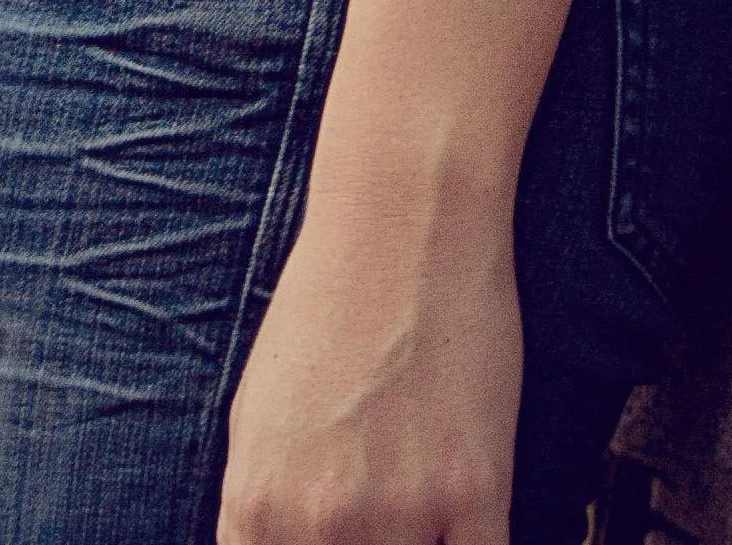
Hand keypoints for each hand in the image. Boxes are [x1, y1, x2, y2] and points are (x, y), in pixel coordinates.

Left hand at [217, 191, 522, 544]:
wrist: (405, 219)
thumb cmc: (326, 307)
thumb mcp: (255, 419)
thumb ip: (260, 517)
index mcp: (255, 508)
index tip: (336, 537)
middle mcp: (318, 522)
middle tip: (382, 510)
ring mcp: (400, 510)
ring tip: (423, 502)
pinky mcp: (476, 491)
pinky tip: (471, 519)